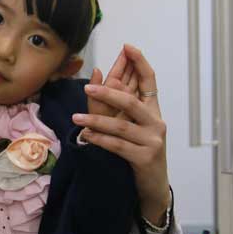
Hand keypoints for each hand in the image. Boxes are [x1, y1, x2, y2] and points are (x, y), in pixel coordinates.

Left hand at [72, 44, 170, 225]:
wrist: (153, 186)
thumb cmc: (139, 152)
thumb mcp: (129, 126)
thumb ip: (117, 103)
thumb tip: (98, 74)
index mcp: (152, 111)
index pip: (150, 81)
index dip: (140, 62)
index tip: (128, 47)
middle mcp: (156, 123)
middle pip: (132, 102)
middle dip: (109, 93)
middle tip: (87, 88)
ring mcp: (153, 141)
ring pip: (121, 127)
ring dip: (96, 122)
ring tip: (76, 119)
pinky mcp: (145, 158)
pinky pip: (118, 146)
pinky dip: (100, 140)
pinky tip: (86, 137)